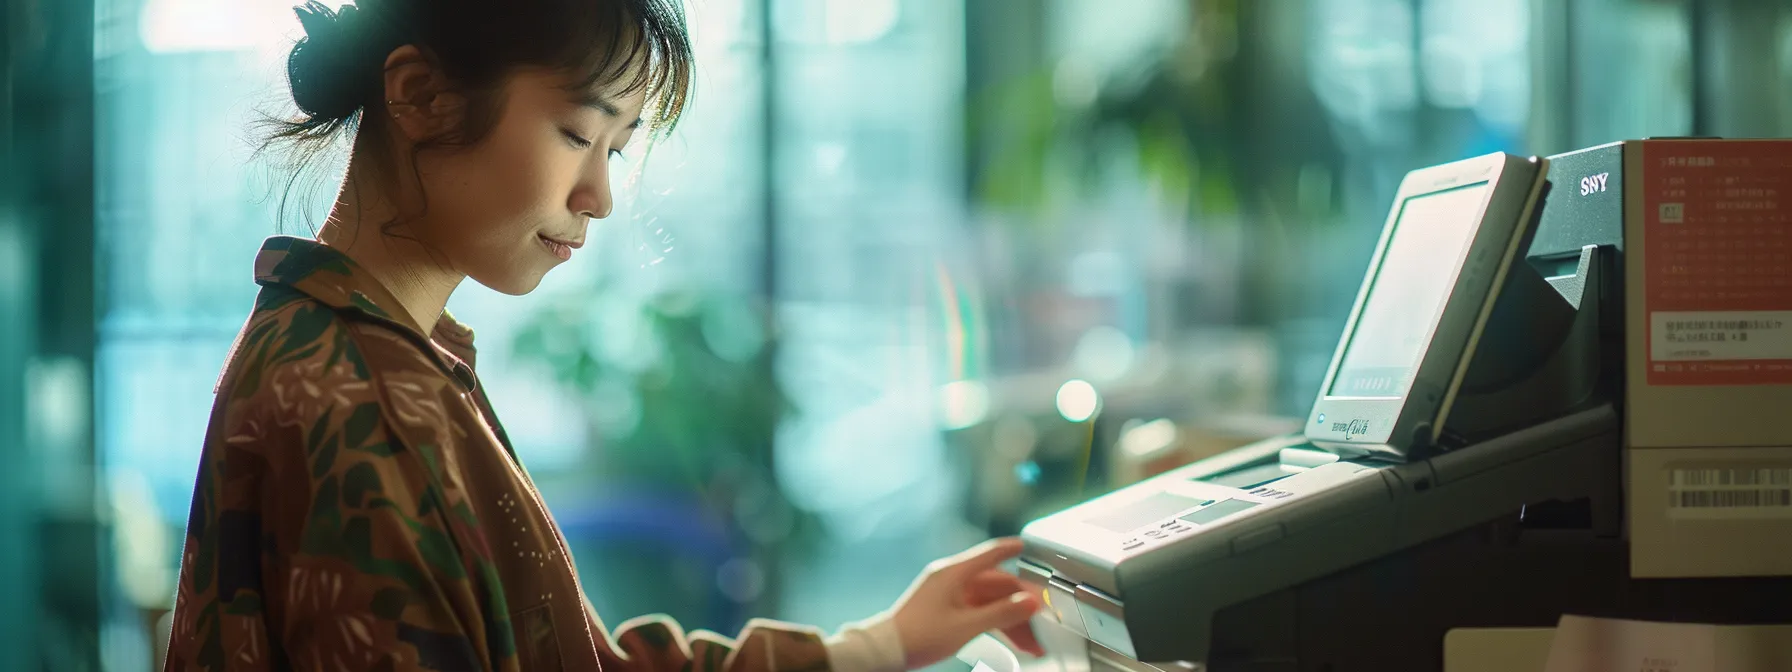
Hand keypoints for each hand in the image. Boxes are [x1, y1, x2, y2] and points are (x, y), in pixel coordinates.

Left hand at [886, 537, 1045, 668]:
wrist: (887, 649)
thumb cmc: (918, 635)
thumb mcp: (966, 626)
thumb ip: (1001, 613)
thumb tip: (1029, 602)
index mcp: (953, 573)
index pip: (990, 553)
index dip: (1012, 549)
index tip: (1028, 546)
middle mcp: (952, 580)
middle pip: (996, 585)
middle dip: (1021, 604)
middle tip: (1043, 619)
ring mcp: (950, 596)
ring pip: (990, 603)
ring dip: (1012, 621)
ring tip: (1033, 643)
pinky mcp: (947, 611)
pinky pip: (980, 613)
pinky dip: (996, 625)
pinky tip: (1013, 641)